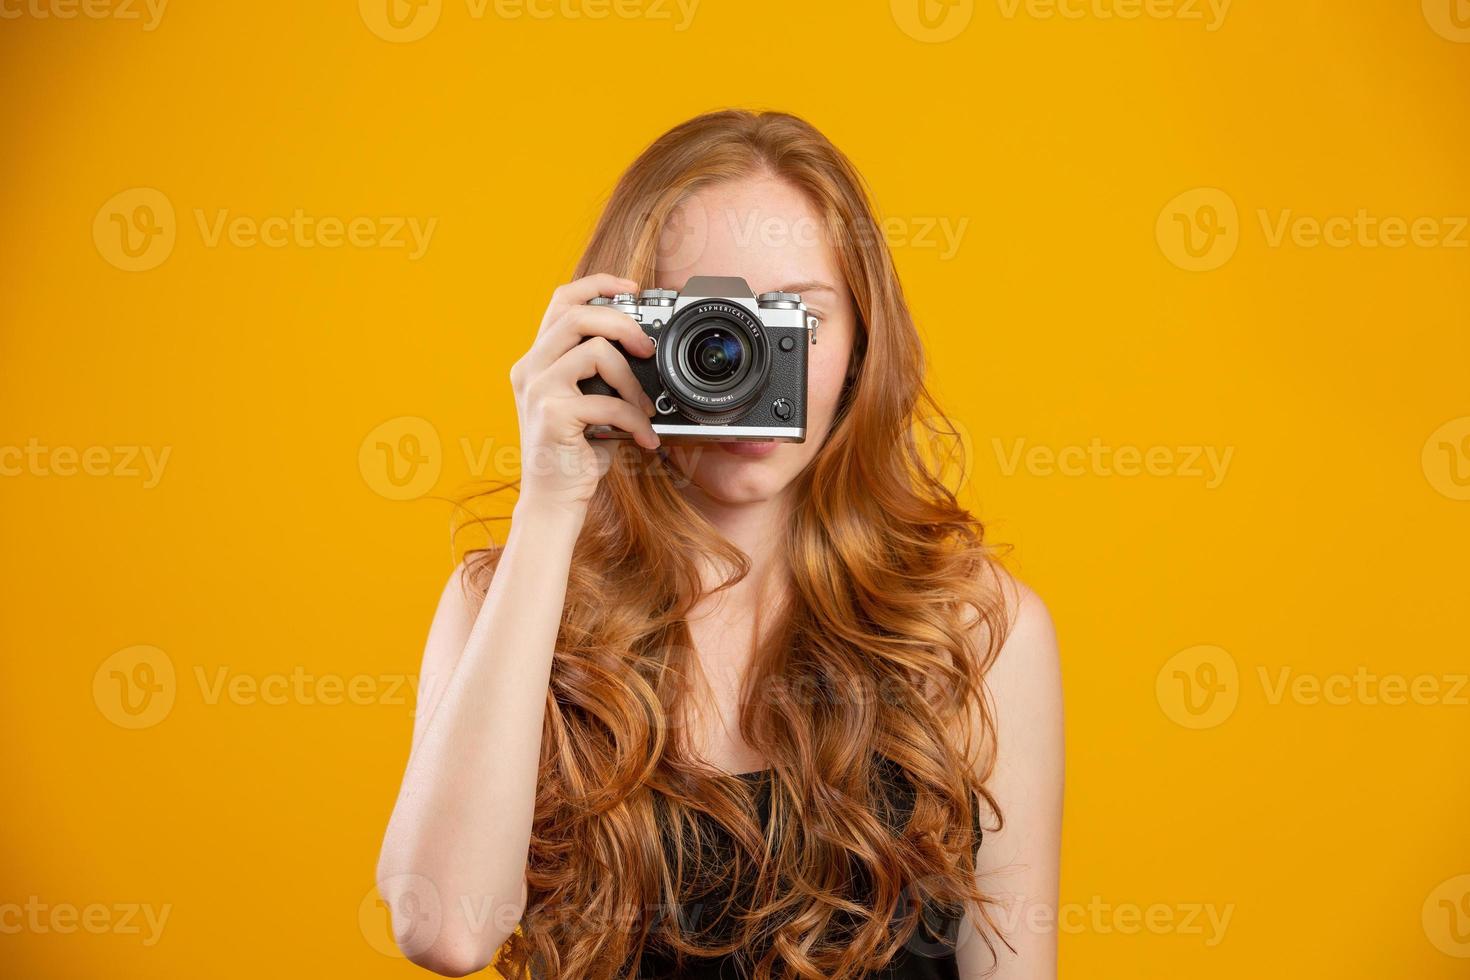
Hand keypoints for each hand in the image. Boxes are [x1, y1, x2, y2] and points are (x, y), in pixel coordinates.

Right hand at [508, 273, 659, 515]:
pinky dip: (636, 421)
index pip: (561, 300)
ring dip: (632, 381)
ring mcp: (538, 390)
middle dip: (624, 325)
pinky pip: (609, 402)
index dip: (598, 285)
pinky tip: (644, 439)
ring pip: (597, 352)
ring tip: (644, 409)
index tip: (632, 288)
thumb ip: (600, 372)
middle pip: (578, 314)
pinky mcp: (552, 414)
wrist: (553, 500)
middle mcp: (530, 368)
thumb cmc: (575, 452)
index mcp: (537, 359)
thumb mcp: (586, 402)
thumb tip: (645, 348)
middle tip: (647, 350)